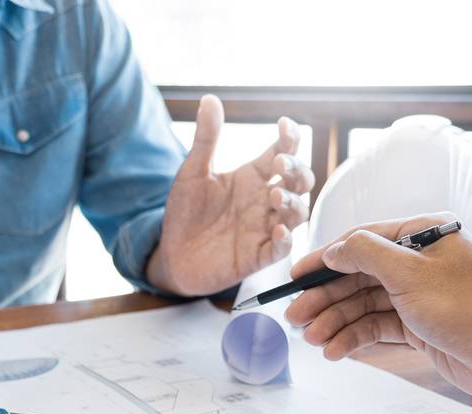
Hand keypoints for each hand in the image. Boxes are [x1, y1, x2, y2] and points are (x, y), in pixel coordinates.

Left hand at [148, 95, 314, 295]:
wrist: (172, 253)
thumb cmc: (186, 212)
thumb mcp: (193, 172)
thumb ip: (206, 139)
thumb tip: (210, 98)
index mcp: (254, 176)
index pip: (283, 152)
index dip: (290, 138)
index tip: (284, 125)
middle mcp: (266, 201)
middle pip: (300, 182)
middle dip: (297, 169)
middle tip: (281, 161)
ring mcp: (265, 228)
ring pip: (297, 214)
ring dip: (293, 203)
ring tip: (275, 194)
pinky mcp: (258, 256)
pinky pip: (281, 250)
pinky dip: (284, 241)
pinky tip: (279, 231)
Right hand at [284, 212, 471, 400]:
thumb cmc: (469, 310)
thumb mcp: (410, 273)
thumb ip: (366, 254)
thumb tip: (334, 248)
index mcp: (424, 234)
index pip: (362, 241)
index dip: (324, 259)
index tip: (295, 276)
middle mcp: (421, 261)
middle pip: (359, 275)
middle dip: (325, 298)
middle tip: (295, 317)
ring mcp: (419, 294)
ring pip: (364, 304)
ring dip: (336, 321)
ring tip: (313, 340)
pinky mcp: (419, 325)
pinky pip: (377, 326)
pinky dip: (355, 337)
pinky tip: (335, 351)